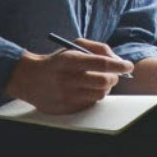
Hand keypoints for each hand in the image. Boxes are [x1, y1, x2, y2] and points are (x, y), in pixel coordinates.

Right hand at [5, 40, 133, 114]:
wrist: (28, 78)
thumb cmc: (57, 61)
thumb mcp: (73, 47)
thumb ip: (98, 49)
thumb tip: (119, 60)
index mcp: (68, 60)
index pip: (101, 63)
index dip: (119, 65)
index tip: (128, 65)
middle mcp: (66, 79)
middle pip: (104, 82)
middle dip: (114, 78)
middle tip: (114, 75)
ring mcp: (66, 96)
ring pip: (100, 94)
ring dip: (105, 88)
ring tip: (98, 81)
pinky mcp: (66, 108)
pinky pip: (90, 103)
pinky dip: (94, 96)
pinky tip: (86, 90)